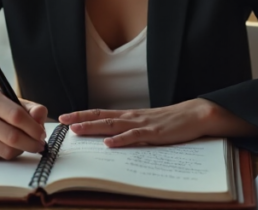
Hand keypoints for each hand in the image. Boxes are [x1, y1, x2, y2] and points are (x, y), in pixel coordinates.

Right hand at [0, 90, 47, 160]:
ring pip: (7, 150)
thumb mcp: (12, 101)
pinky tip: (10, 146)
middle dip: (32, 143)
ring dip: (22, 149)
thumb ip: (31, 108)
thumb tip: (41, 117)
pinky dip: (11, 153)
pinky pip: (0, 156)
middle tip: (40, 144)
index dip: (33, 127)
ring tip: (26, 143)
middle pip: (12, 136)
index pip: (16, 115)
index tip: (42, 133)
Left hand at [58, 99, 257, 147]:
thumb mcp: (148, 125)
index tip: (65, 117)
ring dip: (93, 127)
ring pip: (113, 124)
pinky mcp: (154, 133)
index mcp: (130, 115)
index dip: (82, 114)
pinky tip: (109, 143)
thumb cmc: (172, 122)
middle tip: (61, 121)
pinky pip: (134, 136)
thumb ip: (132, 129)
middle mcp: (133, 116)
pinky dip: (121, 140)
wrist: (196, 114)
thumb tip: (114, 138)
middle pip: (101, 116)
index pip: (101, 113)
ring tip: (76, 130)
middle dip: (80, 119)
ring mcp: (143, 124)